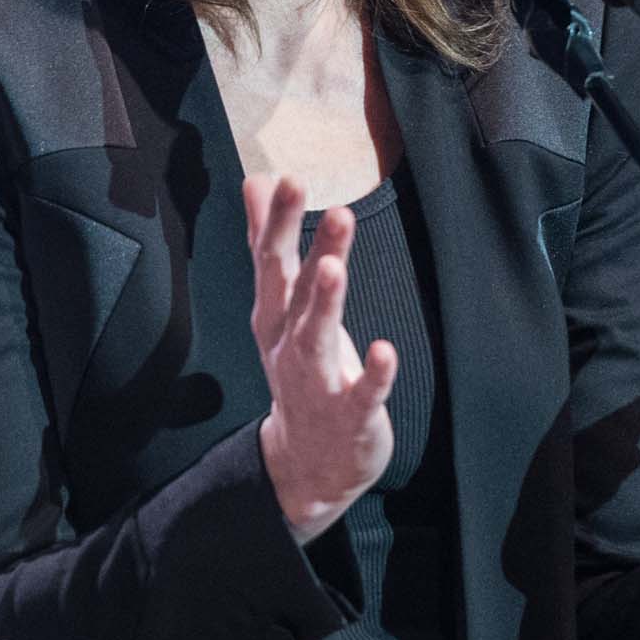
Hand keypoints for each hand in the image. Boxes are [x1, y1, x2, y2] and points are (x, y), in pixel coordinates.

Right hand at [245, 173, 397, 541]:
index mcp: (275, 314)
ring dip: (324, 303)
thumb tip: (255, 181)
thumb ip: (268, 242)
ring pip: (317, 338)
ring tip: (334, 266)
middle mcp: (290, 343)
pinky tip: (385, 352)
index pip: (271, 260)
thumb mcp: (280, 305)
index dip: (278, 220)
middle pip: (292, 290)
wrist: (306, 462)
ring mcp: (318, 381)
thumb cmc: (299, 368)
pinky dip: (373, 376)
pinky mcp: (351, 414)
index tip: (285, 177)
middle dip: (301, 246)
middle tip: (314, 204)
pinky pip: (362, 394)